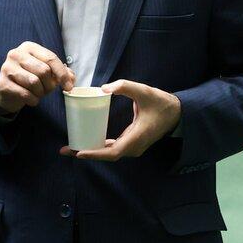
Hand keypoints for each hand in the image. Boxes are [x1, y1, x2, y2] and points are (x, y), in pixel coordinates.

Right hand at [0, 42, 74, 114]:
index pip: (50, 58)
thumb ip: (60, 72)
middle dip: (49, 85)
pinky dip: (33, 100)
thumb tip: (71, 78)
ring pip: (34, 82)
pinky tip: (31, 99)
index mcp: (29, 47)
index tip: (68, 86)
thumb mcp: (46, 71)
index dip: (62, 74)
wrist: (8, 91)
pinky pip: (25, 94)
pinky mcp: (3, 84)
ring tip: (37, 93)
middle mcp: (16, 54)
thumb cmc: (29, 78)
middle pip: (43, 71)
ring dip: (40, 92)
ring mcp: (7, 68)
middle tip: (47, 90)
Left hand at [61, 79, 180, 160]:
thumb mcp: (144, 91)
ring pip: (109, 153)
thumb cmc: (161, 103)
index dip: (95, 154)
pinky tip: (87, 142)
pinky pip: (113, 149)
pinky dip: (100, 147)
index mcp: (136, 138)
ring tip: (71, 147)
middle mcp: (134, 148)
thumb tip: (104, 88)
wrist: (177, 113)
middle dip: (86, 153)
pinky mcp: (132, 144)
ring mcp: (133, 148)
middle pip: (106, 155)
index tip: (78, 152)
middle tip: (65, 149)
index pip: (112, 152)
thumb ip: (125, 86)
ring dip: (91, 151)